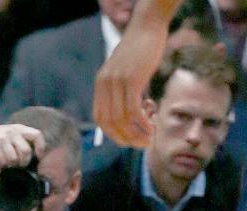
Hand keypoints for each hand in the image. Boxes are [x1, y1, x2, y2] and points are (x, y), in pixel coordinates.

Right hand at [0, 123, 44, 168]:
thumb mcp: (4, 139)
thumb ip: (16, 148)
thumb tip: (25, 167)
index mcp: (17, 128)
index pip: (37, 135)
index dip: (40, 148)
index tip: (37, 157)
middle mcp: (11, 131)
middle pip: (26, 151)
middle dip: (23, 163)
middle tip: (17, 167)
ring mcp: (2, 138)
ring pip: (14, 159)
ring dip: (10, 166)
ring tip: (4, 166)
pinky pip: (2, 161)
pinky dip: (0, 167)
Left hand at [93, 19, 166, 147]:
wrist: (148, 27)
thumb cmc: (142, 49)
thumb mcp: (127, 72)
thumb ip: (125, 90)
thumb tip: (134, 113)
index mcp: (100, 84)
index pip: (99, 118)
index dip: (112, 133)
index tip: (128, 139)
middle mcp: (104, 85)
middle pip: (108, 123)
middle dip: (125, 138)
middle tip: (141, 144)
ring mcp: (116, 83)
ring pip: (120, 120)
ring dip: (135, 134)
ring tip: (149, 138)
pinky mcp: (130, 80)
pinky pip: (132, 111)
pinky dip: (141, 124)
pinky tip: (151, 128)